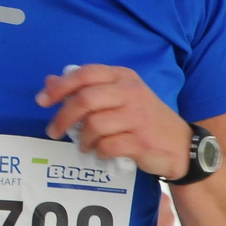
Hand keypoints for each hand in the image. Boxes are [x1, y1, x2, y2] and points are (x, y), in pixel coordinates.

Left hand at [36, 64, 192, 179]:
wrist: (183, 146)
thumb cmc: (143, 119)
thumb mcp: (118, 97)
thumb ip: (86, 88)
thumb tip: (49, 81)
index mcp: (124, 77)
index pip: (85, 74)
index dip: (60, 87)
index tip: (42, 101)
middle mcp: (132, 93)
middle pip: (85, 100)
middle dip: (63, 117)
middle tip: (53, 131)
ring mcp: (139, 117)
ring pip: (94, 124)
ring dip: (83, 139)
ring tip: (85, 145)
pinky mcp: (142, 141)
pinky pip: (107, 145)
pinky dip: (99, 151)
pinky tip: (102, 152)